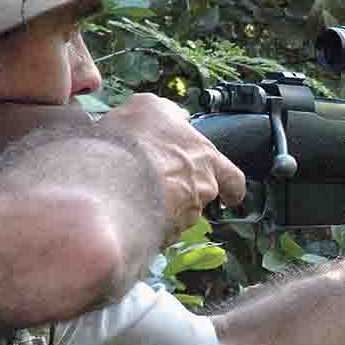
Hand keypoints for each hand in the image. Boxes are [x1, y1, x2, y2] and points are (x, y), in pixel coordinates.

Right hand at [98, 93, 245, 236]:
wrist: (112, 180)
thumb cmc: (132, 141)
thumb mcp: (148, 108)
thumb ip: (169, 112)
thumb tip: (177, 116)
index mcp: (205, 157)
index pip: (232, 178)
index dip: (231, 187)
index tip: (231, 195)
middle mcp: (202, 189)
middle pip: (202, 197)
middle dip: (186, 194)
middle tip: (161, 185)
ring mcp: (184, 215)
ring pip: (179, 216)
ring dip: (163, 209)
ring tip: (134, 195)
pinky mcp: (163, 236)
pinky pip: (158, 233)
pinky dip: (146, 225)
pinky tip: (127, 212)